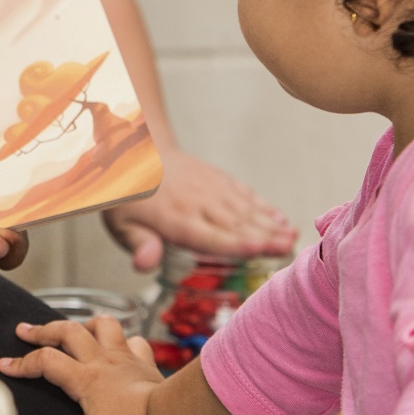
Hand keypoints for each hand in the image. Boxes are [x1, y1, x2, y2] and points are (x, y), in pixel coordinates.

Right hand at [0, 316, 164, 414]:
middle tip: (25, 330)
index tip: (5, 365)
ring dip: (84, 324)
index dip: (22, 363)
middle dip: (43, 330)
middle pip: (67, 331)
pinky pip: (134, 341)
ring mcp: (125, 358)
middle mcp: (102, 361)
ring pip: (102, 325)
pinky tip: (118, 347)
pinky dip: (123, 339)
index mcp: (86, 379)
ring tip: (73, 329)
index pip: (45, 362)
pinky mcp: (145, 363)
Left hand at [104, 150, 293, 266]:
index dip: (237, 244)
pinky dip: (262, 204)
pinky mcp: (215, 178)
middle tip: (291, 248)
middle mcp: (198, 203)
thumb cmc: (127, 195)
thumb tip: (144, 264)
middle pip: (236, 223)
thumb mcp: (121, 223)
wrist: (134, 151)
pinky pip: (242, 192)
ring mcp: (209, 188)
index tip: (263, 248)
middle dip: (265, 236)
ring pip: (244, 208)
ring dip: (270, 222)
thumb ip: (138, 244)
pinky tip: (278, 215)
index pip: (211, 236)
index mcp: (176, 219)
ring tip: (293, 235)